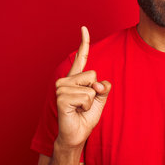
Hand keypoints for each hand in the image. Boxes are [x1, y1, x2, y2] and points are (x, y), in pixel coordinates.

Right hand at [55, 26, 111, 148]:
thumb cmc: (86, 118)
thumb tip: (99, 84)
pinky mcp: (61, 97)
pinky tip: (76, 111)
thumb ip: (103, 88)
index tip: (84, 28)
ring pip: (91, 88)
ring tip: (80, 109)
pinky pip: (87, 97)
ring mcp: (61, 88)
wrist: (76, 136)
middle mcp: (66, 80)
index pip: (81, 58)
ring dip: (91, 102)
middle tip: (85, 104)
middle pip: (93, 75)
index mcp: (75, 78)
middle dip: (95, 92)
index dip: (84, 43)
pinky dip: (87, 107)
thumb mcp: (100, 100)